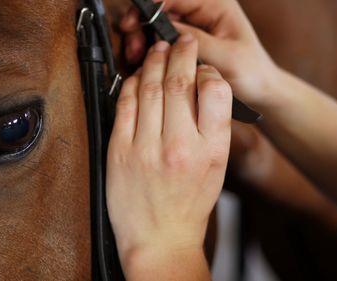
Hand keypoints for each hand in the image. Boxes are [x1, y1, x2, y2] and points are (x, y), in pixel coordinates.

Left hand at [107, 35, 231, 278]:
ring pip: (151, 88)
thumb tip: (204, 89)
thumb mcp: (216, 169)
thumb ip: (213, 128)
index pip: (216, 92)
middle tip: (182, 44)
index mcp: (211, 151)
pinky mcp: (120, 151)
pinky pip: (125, 105)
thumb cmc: (189, 206)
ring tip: (159, 50)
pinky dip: (132, 84)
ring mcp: (147, 148)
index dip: (208, 70)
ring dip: (155, 62)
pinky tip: (138, 75)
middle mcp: (180, 147)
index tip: (203, 67)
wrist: (160, 240)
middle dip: (181, 54)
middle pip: (181, 83)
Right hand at [120, 0, 279, 110]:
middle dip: (141, 24)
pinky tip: (145, 62)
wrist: (258, 88)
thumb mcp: (225, 58)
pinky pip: (159, 37)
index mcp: (215, 3)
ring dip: (142, 37)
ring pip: (155, 21)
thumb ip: (196, 43)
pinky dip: (148, 48)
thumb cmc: (251, 71)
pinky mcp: (186, 39)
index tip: (133, 22)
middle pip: (160, 6)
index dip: (149, 6)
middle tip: (134, 48)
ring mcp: (192, 23)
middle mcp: (201, 8)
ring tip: (137, 58)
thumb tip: (165, 34)